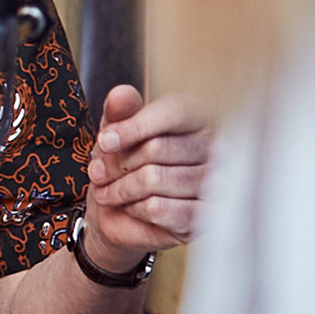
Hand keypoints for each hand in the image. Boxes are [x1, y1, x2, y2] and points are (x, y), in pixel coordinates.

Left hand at [83, 85, 210, 267]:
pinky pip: (158, 209)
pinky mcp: (201, 218)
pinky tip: (132, 207)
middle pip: (157, 147)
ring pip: (153, 179)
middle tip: (100, 172)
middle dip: (118, 162)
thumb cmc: (127, 164)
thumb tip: (120, 94)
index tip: (105, 141)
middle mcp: (214, 149)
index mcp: (198, 118)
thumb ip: (119, 110)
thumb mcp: (117, 130)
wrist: (123, 213)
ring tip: (111, 191)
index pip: (173, 113)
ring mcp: (213, 186)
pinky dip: (134, 209)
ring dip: (121, 188)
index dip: (134, 126)